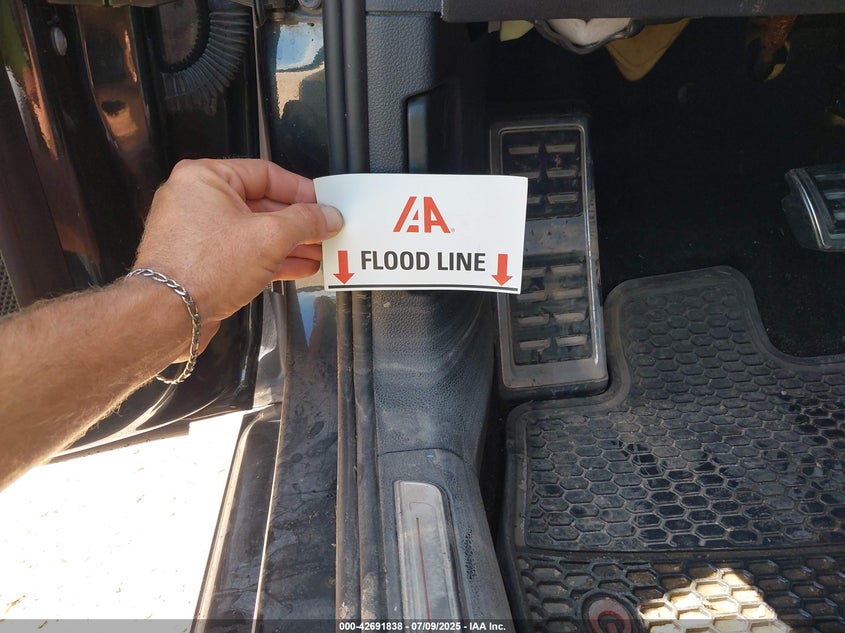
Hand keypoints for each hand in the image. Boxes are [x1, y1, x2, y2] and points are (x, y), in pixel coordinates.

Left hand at [132, 159, 342, 348]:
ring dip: (289, 244)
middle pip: (261, 204)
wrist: (168, 315)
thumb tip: (327, 216)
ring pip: (254, 232)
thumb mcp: (269, 237)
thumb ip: (305, 222)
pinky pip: (243, 253)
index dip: (301, 190)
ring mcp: (197, 233)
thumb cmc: (202, 269)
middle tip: (325, 231)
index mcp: (204, 178)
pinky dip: (270, 259)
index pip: (266, 174)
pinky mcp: (201, 261)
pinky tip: (298, 267)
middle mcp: (196, 200)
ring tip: (318, 252)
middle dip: (298, 223)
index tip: (323, 204)